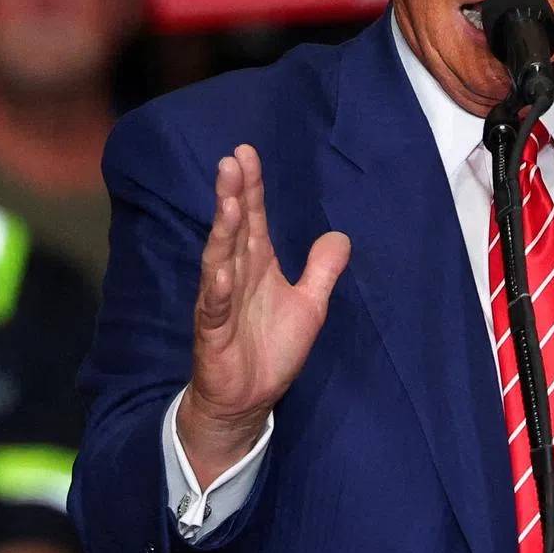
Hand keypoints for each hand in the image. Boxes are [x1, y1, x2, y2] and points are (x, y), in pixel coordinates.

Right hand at [177, 145, 349, 487]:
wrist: (247, 400)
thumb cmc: (272, 348)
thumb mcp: (310, 304)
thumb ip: (322, 269)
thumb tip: (340, 235)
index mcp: (257, 264)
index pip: (254, 217)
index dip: (251, 186)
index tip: (246, 152)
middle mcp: (236, 275)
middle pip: (235, 228)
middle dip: (232, 195)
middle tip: (231, 160)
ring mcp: (221, 303)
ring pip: (220, 260)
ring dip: (223, 231)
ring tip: (228, 202)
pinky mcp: (213, 334)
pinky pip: (214, 309)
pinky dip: (217, 290)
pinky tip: (220, 272)